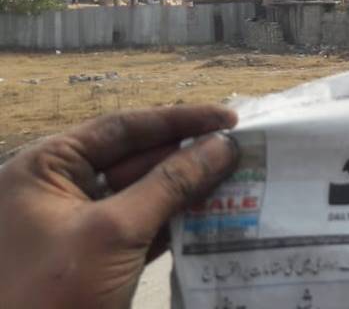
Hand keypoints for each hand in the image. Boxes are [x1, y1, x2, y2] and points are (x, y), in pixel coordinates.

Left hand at [0, 106, 238, 308]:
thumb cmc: (56, 289)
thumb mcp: (115, 230)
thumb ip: (171, 183)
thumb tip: (223, 145)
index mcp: (45, 168)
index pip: (121, 129)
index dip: (178, 120)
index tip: (229, 118)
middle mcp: (59, 188)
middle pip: (136, 158)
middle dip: (188, 154)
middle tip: (242, 148)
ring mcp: (79, 225)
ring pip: (145, 193)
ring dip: (189, 188)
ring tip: (239, 176)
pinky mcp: (100, 257)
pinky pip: (146, 225)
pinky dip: (179, 219)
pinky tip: (218, 211)